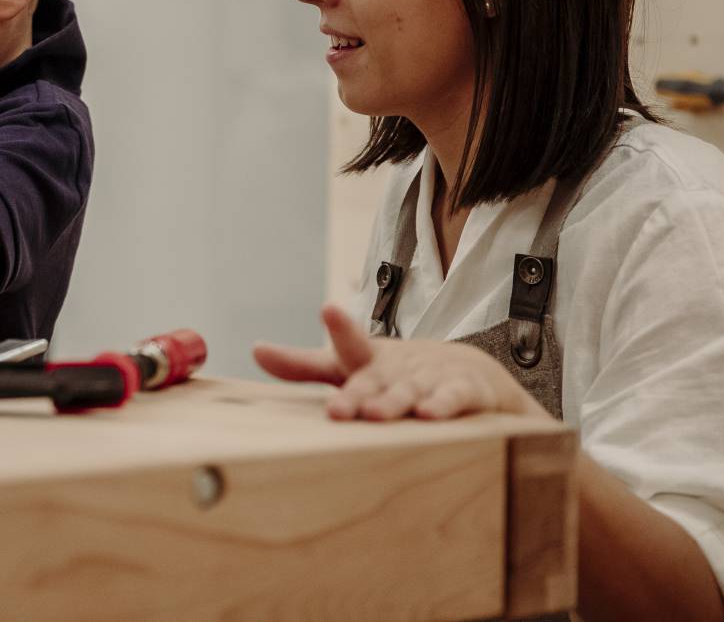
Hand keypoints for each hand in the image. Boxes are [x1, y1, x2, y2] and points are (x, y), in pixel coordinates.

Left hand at [252, 304, 545, 420]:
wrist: (468, 372)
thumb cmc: (394, 373)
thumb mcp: (349, 367)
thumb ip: (303, 364)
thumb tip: (255, 350)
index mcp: (368, 360)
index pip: (349, 344)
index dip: (339, 328)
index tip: (327, 309)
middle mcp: (397, 367)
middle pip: (374, 379)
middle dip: (356, 394)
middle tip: (336, 410)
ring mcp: (430, 378)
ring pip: (409, 392)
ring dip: (392, 403)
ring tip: (373, 414)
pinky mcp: (463, 391)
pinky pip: (453, 399)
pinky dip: (444, 406)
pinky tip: (430, 415)